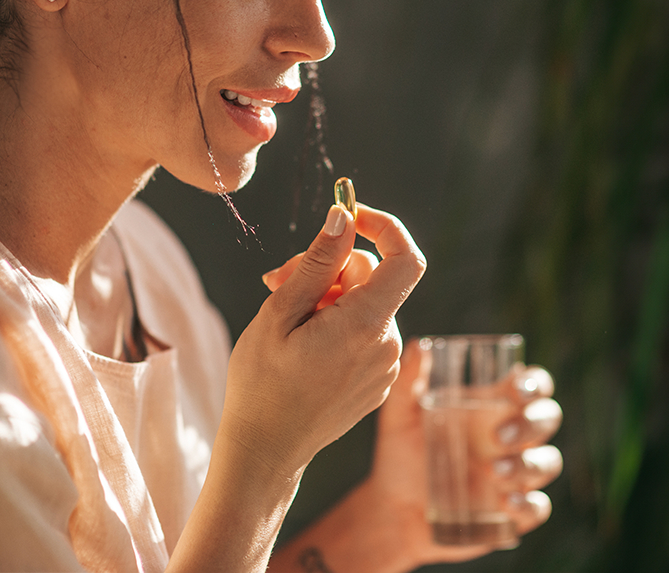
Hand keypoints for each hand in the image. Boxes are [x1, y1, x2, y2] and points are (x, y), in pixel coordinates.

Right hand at [223, 202, 425, 471]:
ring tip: (284, 317)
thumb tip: (344, 218)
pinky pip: (365, 331)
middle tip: (278, 278)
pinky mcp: (378, 379)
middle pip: (373, 277)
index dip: (384, 227)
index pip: (406, 259)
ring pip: (366, 303)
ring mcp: (385, 365)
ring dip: (328, 297)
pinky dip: (337, 323)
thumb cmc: (262, 383)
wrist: (266, 451)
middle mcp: (386, 344)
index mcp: (366, 326)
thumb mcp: (280, 313)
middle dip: (330, 267)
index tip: (348, 217)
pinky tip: (302, 342)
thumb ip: (318, 263)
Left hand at [365, 340, 562, 567]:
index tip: (516, 389)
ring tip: (494, 472)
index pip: (533, 386)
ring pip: (548, 463)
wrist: (393, 509)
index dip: (535, 384)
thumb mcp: (399, 417)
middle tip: (497, 437)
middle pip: (547, 419)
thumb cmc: (401, 454)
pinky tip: (504, 501)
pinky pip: (537, 507)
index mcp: (493, 407)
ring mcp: (516, 474)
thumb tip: (421, 346)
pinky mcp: (512, 512)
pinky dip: (528, 504)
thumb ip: (409, 382)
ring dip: (529, 465)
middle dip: (533, 424)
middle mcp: (512, 437)